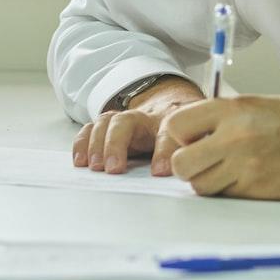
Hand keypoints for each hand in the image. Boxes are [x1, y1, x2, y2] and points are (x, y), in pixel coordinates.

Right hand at [71, 77, 202, 173]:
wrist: (174, 104)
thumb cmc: (185, 130)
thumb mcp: (198, 139)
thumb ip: (197, 153)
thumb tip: (200, 175)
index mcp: (173, 121)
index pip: (168, 132)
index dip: (164, 150)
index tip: (160, 171)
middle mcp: (145, 117)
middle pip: (127, 122)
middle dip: (117, 144)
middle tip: (114, 169)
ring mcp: (125, 120)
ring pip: (107, 122)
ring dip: (97, 144)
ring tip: (96, 167)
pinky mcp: (109, 126)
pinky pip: (91, 128)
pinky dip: (83, 143)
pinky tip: (80, 161)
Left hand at [157, 96, 279, 200]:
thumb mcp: (264, 104)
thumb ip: (228, 117)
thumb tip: (196, 134)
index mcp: (234, 108)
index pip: (176, 125)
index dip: (180, 138)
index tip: (192, 142)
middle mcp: (235, 136)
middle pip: (181, 162)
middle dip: (189, 166)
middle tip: (208, 163)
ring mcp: (246, 166)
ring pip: (200, 186)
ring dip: (210, 183)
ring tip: (233, 173)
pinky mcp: (259, 191)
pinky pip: (226, 198)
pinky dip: (232, 194)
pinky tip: (252, 181)